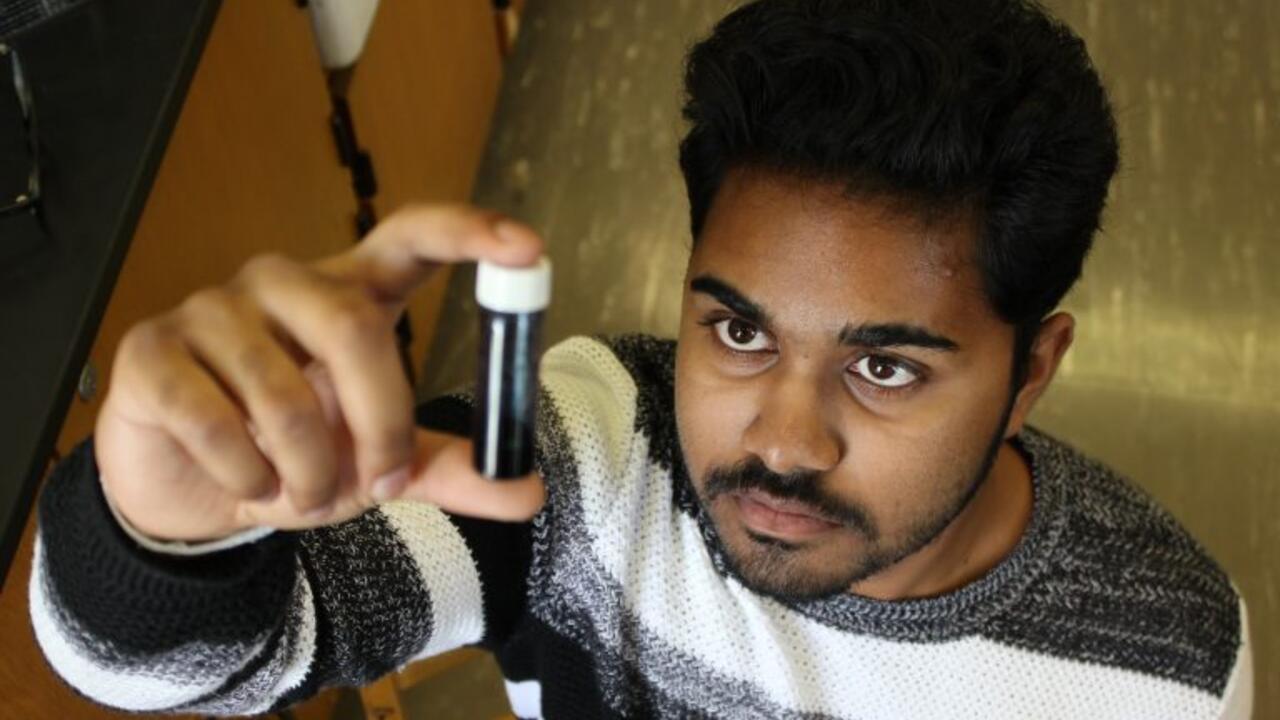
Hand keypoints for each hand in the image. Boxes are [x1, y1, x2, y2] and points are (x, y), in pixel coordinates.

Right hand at [93, 205, 546, 541]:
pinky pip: (213, 422)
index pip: (411, 238)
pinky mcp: (151, 350)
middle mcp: (283, 284)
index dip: (468, 233)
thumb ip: (445, 470)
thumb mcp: (376, 465)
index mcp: (350, 295)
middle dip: (379, 424)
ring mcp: (212, 309)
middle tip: (378, 485)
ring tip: (302, 493)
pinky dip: (244, 476)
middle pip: (355, 328)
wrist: (190, 489)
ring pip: (283, 393)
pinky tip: (244, 482)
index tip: (527, 246)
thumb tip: (527, 491)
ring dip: (307, 471)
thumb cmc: (292, 455)